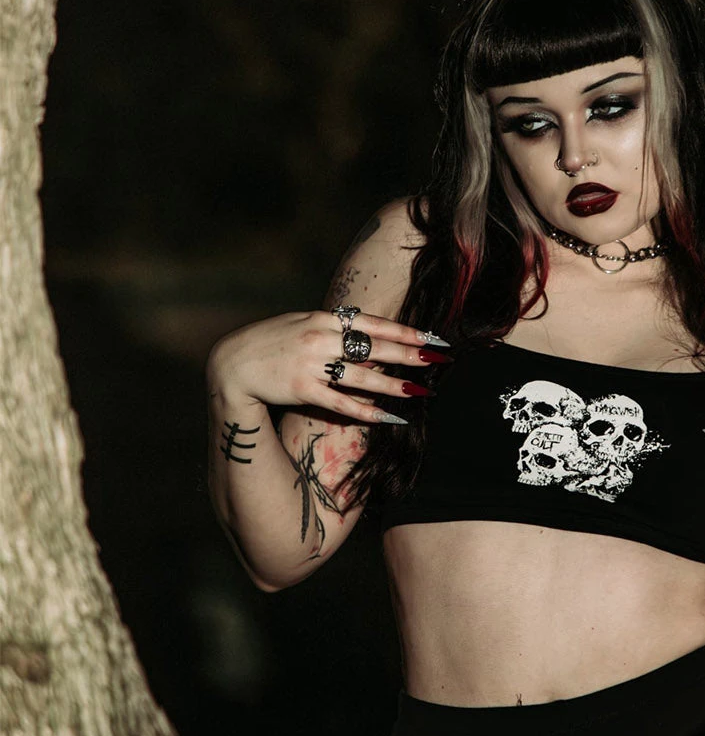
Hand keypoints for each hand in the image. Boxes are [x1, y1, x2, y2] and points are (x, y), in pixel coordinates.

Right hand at [206, 309, 449, 425]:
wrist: (231, 363)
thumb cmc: (268, 342)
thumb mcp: (300, 324)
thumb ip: (332, 328)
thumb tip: (366, 334)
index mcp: (322, 318)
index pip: (373, 323)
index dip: (405, 331)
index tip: (432, 338)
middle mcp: (320, 338)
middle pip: (375, 347)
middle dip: (410, 355)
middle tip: (441, 360)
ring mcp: (310, 364)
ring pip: (362, 376)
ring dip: (394, 384)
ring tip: (421, 391)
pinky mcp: (301, 390)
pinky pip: (341, 402)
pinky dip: (366, 411)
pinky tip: (389, 416)